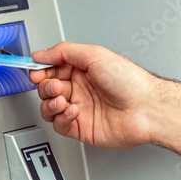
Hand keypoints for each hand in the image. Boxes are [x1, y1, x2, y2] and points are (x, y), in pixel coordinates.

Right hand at [30, 42, 159, 148]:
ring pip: (50, 107)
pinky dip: (62, 117)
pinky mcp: (82, 128)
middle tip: (55, 85)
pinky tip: (74, 111)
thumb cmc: (130, 81)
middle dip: (46, 86)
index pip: (52, 68)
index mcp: (83, 69)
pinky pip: (60, 124)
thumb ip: (65, 52)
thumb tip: (42, 53)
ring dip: (50, 103)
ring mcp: (81, 108)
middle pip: (47, 88)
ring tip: (63, 100)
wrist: (146, 108)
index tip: (34, 70)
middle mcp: (81, 88)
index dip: (40, 69)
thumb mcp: (95, 55)